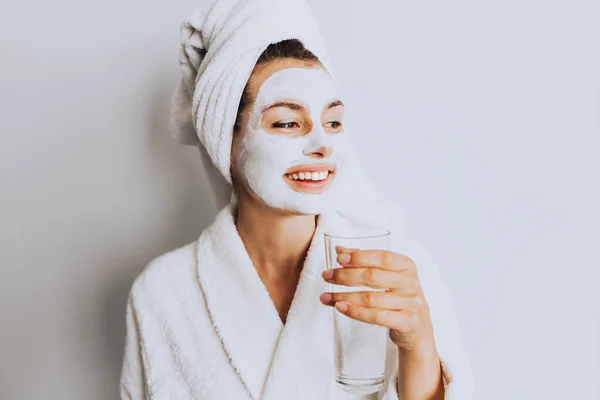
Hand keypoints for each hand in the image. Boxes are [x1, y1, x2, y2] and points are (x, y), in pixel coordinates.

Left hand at [320, 247, 435, 351]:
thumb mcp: (388, 276)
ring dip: (343, 297)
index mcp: (407, 266)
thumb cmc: (398, 296)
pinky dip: (355, 312)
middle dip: (345, 276)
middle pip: (373, 277)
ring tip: (326, 296)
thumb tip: (340, 250)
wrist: (418, 327)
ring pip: (370, 298)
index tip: (339, 259)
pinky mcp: (406, 322)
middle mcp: (411, 283)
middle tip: (326, 276)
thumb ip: (366, 261)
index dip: (359, 257)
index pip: (383, 257)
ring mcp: (410, 304)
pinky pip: (376, 317)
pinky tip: (340, 307)